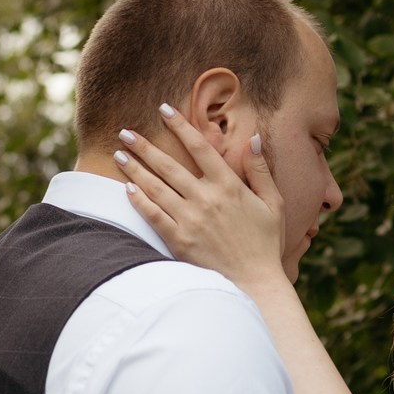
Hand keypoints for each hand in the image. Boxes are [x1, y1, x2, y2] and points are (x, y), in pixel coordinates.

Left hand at [112, 106, 289, 291]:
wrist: (254, 284)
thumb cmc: (265, 244)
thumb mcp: (273, 203)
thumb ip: (261, 170)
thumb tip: (253, 137)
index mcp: (230, 186)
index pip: (200, 147)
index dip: (180, 126)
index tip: (163, 109)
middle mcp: (207, 199)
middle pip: (169, 165)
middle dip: (145, 146)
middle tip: (125, 132)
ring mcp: (190, 220)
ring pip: (156, 187)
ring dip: (135, 168)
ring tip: (119, 155)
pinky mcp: (178, 240)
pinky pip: (152, 215)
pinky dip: (138, 200)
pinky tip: (127, 188)